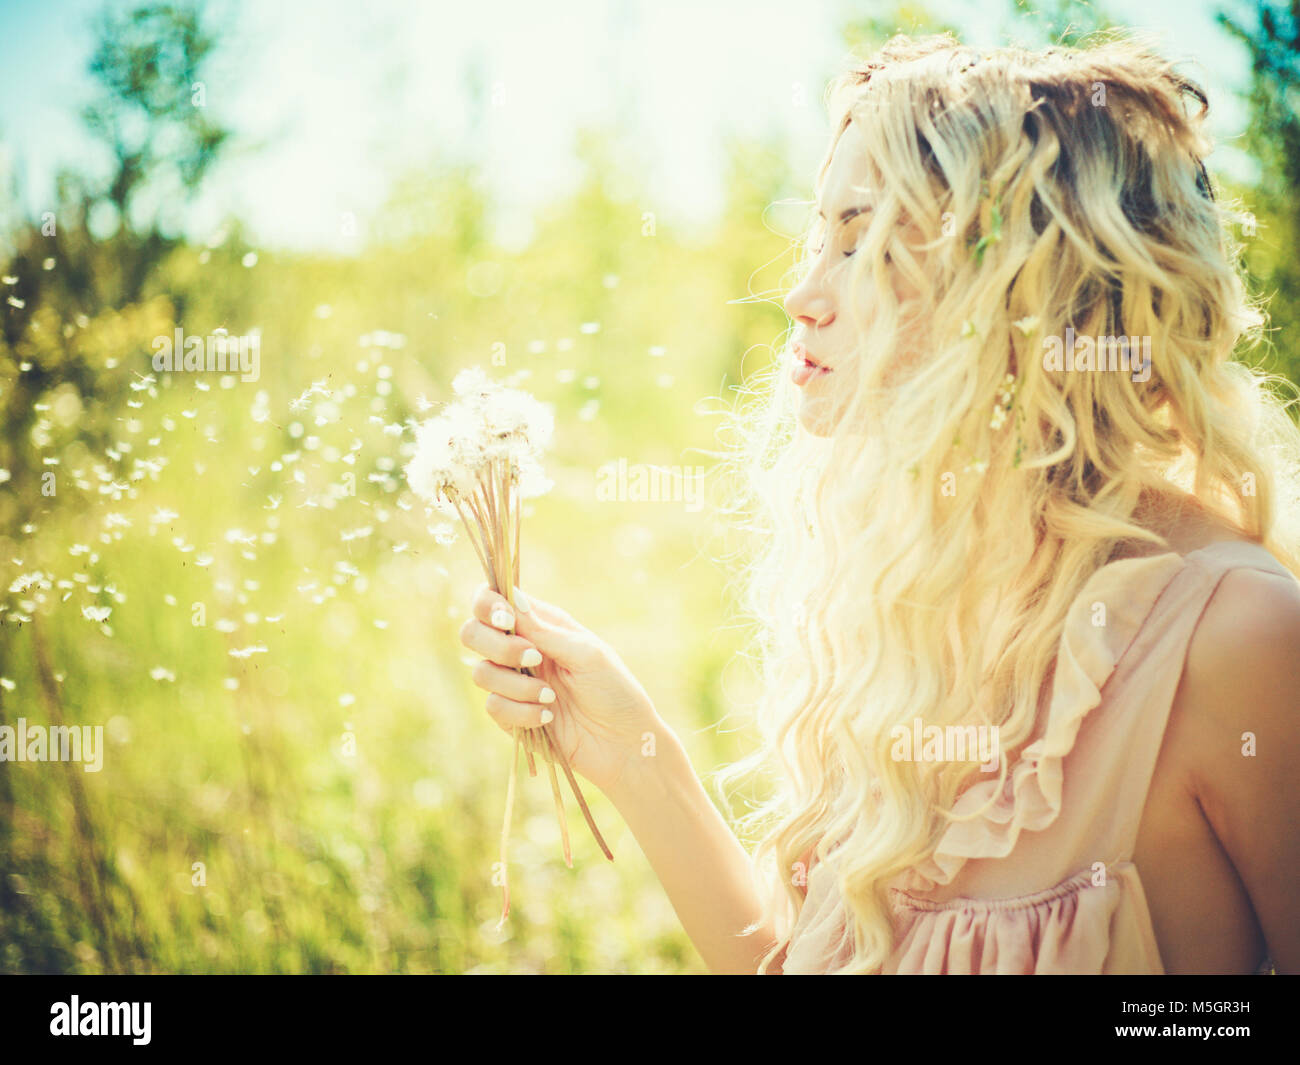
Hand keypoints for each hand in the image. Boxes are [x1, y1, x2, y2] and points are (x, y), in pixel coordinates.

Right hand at [459, 583, 665, 795]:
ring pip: (481, 673)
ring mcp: (513, 683)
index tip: (506, 620)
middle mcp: (520, 650)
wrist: (622, 744)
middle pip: (473, 633)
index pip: (494, 601)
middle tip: (533, 658)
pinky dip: (521, 712)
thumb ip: (545, 630)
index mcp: (541, 625)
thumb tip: (511, 597)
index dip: (488, 604)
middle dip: (497, 646)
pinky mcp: (511, 716)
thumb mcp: (586, 653)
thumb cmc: (614, 691)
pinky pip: (494, 707)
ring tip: (551, 696)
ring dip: (516, 685)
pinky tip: (547, 718)